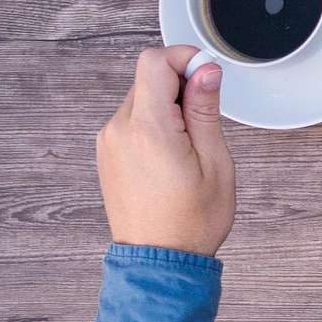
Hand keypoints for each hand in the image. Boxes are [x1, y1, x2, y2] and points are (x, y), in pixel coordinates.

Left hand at [96, 46, 235, 255]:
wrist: (160, 261)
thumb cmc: (191, 220)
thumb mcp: (214, 162)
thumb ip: (205, 110)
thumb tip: (206, 70)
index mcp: (148, 130)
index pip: (154, 61)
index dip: (185, 60)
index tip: (207, 78)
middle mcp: (118, 130)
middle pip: (148, 77)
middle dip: (180, 86)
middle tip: (203, 121)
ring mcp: (108, 141)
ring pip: (141, 97)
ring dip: (168, 106)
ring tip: (188, 144)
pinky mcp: (107, 151)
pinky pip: (132, 119)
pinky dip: (154, 122)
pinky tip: (171, 153)